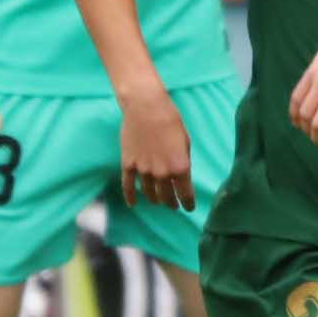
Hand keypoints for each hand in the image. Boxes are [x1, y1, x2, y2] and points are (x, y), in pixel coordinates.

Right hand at [118, 86, 193, 209]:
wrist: (146, 108)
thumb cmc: (170, 120)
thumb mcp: (185, 142)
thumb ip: (183, 160)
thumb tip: (180, 173)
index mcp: (180, 168)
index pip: (185, 194)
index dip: (188, 203)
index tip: (189, 208)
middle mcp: (162, 173)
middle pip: (166, 196)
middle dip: (171, 203)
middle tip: (173, 206)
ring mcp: (143, 171)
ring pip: (149, 193)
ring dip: (154, 199)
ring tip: (158, 202)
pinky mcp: (128, 165)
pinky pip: (128, 186)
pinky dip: (131, 196)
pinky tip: (133, 203)